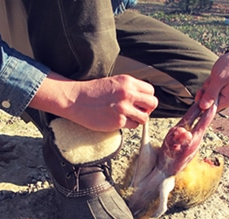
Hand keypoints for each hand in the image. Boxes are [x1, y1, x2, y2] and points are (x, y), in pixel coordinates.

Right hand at [30, 73, 157, 131]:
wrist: (76, 100)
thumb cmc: (93, 92)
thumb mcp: (114, 82)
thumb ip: (130, 89)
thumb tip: (144, 100)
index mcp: (128, 81)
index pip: (150, 91)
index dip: (146, 98)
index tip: (140, 103)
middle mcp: (128, 94)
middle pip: (152, 104)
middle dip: (147, 109)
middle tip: (138, 111)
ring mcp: (123, 108)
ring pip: (144, 118)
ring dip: (138, 119)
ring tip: (127, 117)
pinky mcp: (118, 121)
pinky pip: (132, 126)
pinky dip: (127, 125)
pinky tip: (117, 120)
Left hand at [195, 52, 228, 111]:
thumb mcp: (218, 80)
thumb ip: (210, 94)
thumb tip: (203, 108)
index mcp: (227, 101)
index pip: (209, 110)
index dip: (201, 103)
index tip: (202, 91)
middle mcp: (227, 100)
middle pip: (208, 101)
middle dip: (206, 90)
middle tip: (212, 80)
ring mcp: (225, 94)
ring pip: (209, 93)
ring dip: (208, 85)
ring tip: (215, 76)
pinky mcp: (224, 89)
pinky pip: (212, 88)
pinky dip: (211, 82)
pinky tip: (215, 76)